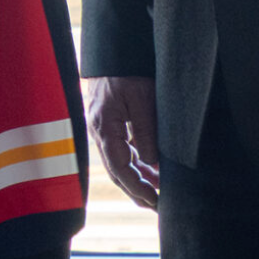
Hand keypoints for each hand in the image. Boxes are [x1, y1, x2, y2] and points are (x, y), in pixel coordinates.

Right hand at [86, 76, 160, 209]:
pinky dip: (136, 164)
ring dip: (137, 179)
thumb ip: (146, 132)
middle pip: (116, 171)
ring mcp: (103, 129)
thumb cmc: (126, 72)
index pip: (119, 168)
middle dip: (136, 191)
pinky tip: (151, 171)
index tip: (155, 200)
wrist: (112, 52)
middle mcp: (99, 132)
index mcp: (104, 127)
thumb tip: (153, 166)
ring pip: (119, 163)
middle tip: (157, 207)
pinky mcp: (110, 125)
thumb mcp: (142, 100)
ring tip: (158, 193)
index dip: (137, 187)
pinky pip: (121, 151)